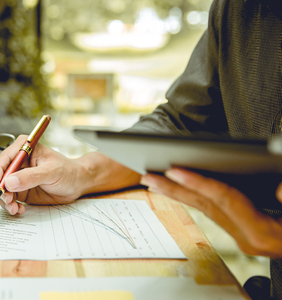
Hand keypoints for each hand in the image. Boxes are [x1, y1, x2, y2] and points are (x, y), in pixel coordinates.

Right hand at [0, 135, 86, 214]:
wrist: (76, 184)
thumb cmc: (67, 171)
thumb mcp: (51, 172)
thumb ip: (31, 176)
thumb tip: (10, 181)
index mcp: (24, 149)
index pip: (4, 159)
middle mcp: (18, 162)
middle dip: (0, 189)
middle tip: (8, 200)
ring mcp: (18, 177)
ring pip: (2, 189)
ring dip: (5, 200)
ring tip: (15, 208)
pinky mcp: (20, 189)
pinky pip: (9, 198)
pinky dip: (11, 205)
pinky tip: (19, 209)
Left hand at [140, 167, 281, 257]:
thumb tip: (279, 190)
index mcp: (262, 232)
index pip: (224, 200)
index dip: (200, 182)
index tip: (175, 169)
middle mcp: (247, 236)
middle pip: (204, 206)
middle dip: (174, 189)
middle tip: (147, 175)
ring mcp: (242, 236)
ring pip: (204, 209)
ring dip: (177, 192)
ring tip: (153, 180)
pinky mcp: (242, 231)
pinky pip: (212, 211)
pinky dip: (193, 197)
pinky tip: (179, 188)